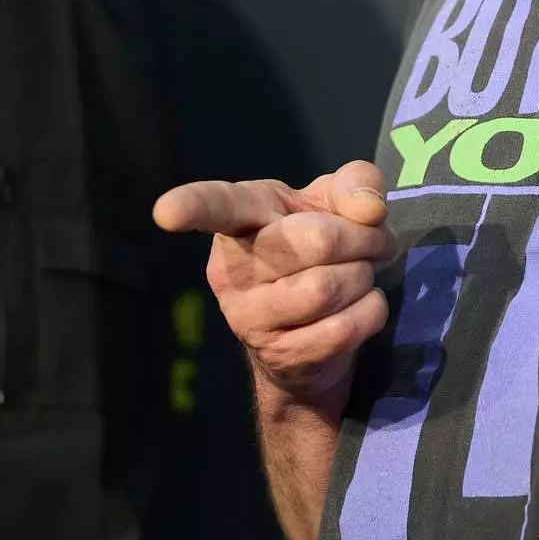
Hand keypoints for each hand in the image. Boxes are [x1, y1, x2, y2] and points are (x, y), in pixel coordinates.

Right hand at [152, 160, 395, 403]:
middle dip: (363, 239)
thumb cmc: (319, 248)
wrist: (318, 331)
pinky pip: (342, 329)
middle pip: (315, 240)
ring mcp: (248, 317)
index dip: (191, 206)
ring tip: (359, 277)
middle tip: (373, 243)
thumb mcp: (337, 203)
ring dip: (364, 278)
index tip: (166, 212)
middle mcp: (232, 267)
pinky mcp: (278, 355)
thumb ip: (356, 184)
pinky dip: (370, 312)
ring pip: (327, 288)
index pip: (215, 206)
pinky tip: (360, 307)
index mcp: (243, 217)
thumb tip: (368, 210)